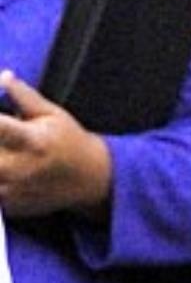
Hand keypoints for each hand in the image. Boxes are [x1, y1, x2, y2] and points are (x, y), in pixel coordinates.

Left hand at [0, 75, 112, 219]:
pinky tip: (6, 168)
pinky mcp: (10, 205)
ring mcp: (13, 190)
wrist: (90, 181)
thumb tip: (4, 77)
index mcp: (31, 141)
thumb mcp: (52, 113)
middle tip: (2, 136)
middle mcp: (19, 168)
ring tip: (5, 150)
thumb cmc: (69, 142)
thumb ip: (23, 95)